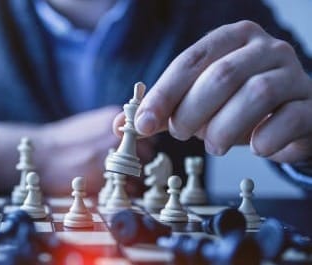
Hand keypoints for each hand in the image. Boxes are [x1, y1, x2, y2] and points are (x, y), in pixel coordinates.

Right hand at [0, 106, 154, 195]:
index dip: (141, 145)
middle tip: (124, 169)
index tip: (134, 153)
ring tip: (115, 179)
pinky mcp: (105, 177)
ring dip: (133, 177)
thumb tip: (132, 140)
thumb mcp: (90, 124)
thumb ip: (113, 130)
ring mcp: (112, 155)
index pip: (146, 132)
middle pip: (146, 151)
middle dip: (139, 161)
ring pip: (140, 170)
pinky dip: (125, 191)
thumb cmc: (63, 142)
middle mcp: (117, 135)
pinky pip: (129, 187)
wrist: (40, 155)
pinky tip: (109, 187)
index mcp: (114, 118)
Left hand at [131, 20, 311, 162]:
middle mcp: (265, 49)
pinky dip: (265, 139)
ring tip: (213, 145)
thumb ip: (163, 111)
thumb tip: (120, 126)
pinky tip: (255, 147)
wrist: (289, 117)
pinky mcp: (310, 104)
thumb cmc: (236, 106)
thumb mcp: (197, 103)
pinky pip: (288, 120)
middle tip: (182, 134)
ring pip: (256, 94)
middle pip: (222, 75)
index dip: (164, 93)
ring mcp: (293, 74)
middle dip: (192, 111)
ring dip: (224, 128)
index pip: (191, 60)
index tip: (143, 123)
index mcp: (232, 39)